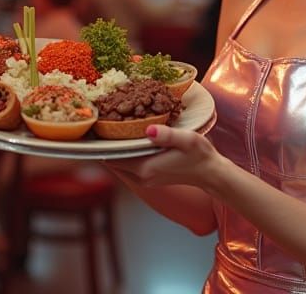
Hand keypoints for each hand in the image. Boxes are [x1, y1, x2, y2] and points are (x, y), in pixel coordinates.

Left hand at [106, 125, 223, 188]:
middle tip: (99, 125)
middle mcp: (142, 177)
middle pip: (113, 162)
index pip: (112, 158)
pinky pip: (129, 166)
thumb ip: (167, 135)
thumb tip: (149, 129)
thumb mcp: (186, 139)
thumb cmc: (200, 155)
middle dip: (105, 146)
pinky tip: (126, 141)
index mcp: (145, 168)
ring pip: (120, 165)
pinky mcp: (150, 178)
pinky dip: (124, 155)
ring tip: (110, 130)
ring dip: (114, 151)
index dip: (102, 144)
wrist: (211, 173)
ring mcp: (145, 180)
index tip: (94, 128)